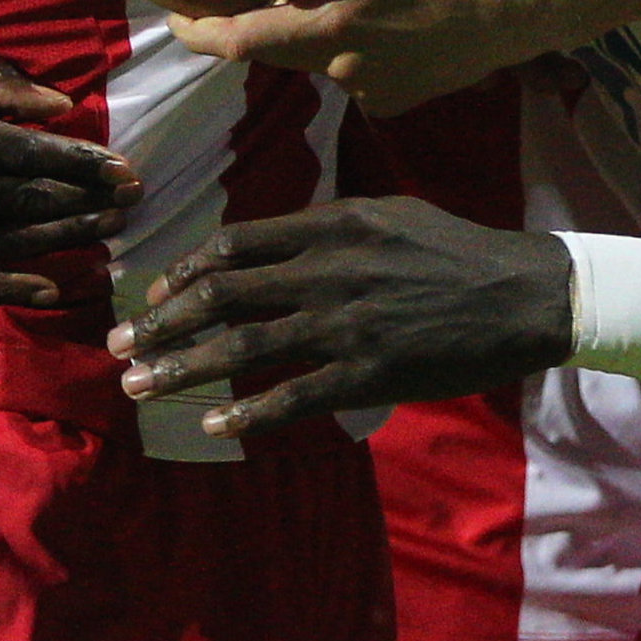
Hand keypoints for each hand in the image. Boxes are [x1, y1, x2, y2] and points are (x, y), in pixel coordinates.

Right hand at [0, 36, 142, 307]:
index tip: (124, 170)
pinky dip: (6, 288)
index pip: (27, 153)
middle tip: (132, 202)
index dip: (81, 164)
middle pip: (21, 202)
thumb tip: (60, 103)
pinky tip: (49, 287)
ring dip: (60, 241)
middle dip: (84, 202)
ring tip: (107, 234)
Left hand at [109, 199, 573, 438]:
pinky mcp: (367, 374)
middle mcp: (329, 270)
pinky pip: (291, 399)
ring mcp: (345, 324)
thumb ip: (329, 226)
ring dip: (180, 369)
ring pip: (241, 349)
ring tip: (138, 388)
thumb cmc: (458, 250)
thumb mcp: (390, 213)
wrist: (523, 295)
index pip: (235, 245)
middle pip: (222, 296)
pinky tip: (213, 427)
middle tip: (118, 346)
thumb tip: (274, 242)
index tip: (152, 294)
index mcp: (333, 224)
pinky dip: (246, 415)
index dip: (184, 271)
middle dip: (158, 323)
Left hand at [173, 0, 566, 114]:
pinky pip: (354, 73)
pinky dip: (354, 48)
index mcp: (332, 28)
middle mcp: (343, 70)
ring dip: (316, 31)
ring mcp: (371, 90)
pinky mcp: (398, 99)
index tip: (175, 20)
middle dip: (261, 24)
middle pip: (278, 52)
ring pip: (319, 58)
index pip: (242, 43)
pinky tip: (388, 19)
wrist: (521, 4)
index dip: (201, 34)